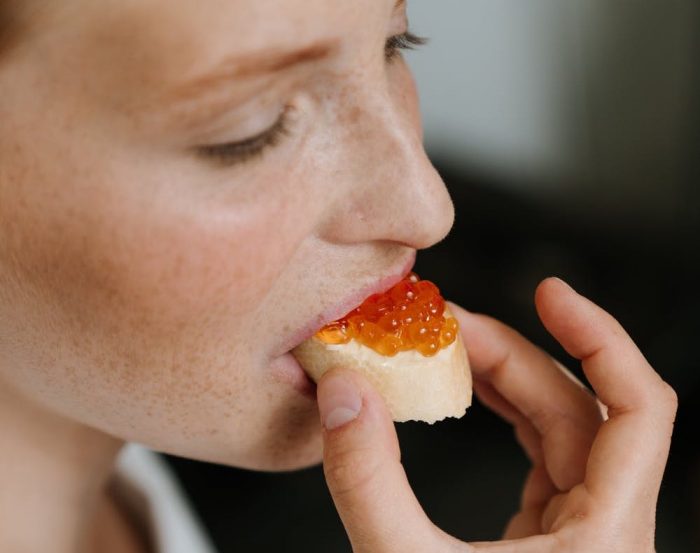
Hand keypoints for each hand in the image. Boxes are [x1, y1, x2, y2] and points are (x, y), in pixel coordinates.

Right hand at [316, 278, 676, 551]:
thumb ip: (368, 479)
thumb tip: (341, 396)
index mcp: (606, 536)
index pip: (638, 407)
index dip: (601, 336)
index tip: (551, 292)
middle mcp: (606, 528)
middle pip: (578, 408)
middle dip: (513, 354)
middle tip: (448, 324)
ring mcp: (581, 533)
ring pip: (558, 430)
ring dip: (507, 381)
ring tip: (452, 348)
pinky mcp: (550, 540)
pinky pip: (539, 457)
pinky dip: (505, 417)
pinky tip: (470, 397)